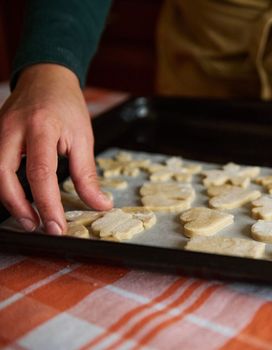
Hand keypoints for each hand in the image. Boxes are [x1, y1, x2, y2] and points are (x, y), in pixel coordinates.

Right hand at [0, 64, 112, 234]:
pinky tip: (20, 198)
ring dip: (11, 200)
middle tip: (38, 227)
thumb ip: (88, 175)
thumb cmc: (66, 106)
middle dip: (19, 207)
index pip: (41, 174)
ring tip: (31, 218)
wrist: (46, 78)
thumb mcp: (84, 138)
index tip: (58, 227)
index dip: (48, 205)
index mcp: (42, 128)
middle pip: (4, 176)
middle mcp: (13, 129)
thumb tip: (100, 204)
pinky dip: (6, 186)